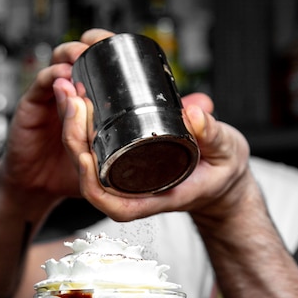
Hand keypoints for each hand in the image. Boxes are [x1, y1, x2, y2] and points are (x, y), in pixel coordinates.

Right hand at [0, 29, 113, 204]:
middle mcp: (68, 94)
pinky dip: (53, 78)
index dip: (110, 53)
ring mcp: (49, 97)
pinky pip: (41, 85)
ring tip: (83, 57)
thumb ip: (121, 147)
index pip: (100, 67)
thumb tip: (150, 143)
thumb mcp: (103, 159)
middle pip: (79, 55)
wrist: (38, 187)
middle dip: (92, 45)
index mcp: (88, 103)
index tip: (126, 51)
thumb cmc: (69, 172)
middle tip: (104, 46)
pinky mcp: (31, 106)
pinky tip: (64, 81)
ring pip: (59, 62)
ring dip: (72, 55)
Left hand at [57, 69, 254, 222]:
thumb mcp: (226, 154)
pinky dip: (84, 126)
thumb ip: (213, 135)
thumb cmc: (222, 174)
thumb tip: (194, 113)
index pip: (112, 204)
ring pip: (88, 162)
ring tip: (70, 93)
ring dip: (73, 129)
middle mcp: (134, 192)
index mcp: (154, 199)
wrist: (222, 179)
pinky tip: (80, 99)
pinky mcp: (125, 160)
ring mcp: (127, 178)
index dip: (90, 183)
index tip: (83, 154)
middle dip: (74, 142)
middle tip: (73, 102)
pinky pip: (96, 149)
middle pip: (90, 179)